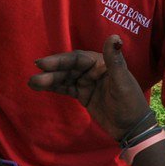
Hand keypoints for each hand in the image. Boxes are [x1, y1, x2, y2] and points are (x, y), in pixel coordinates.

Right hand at [30, 35, 148, 139]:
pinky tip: (40, 88)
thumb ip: (115, 60)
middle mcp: (93, 70)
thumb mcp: (122, 83)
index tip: (42, 64)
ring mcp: (87, 82)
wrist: (132, 128)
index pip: (77, 59)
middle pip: (68, 68)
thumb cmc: (131, 103)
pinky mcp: (83, 94)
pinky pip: (66, 88)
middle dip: (51, 71)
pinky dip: (54, 87)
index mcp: (102, 63)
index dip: (60, 61)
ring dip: (49, 80)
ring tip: (32, 83)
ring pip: (65, 78)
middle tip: (35, 76)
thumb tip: (115, 36)